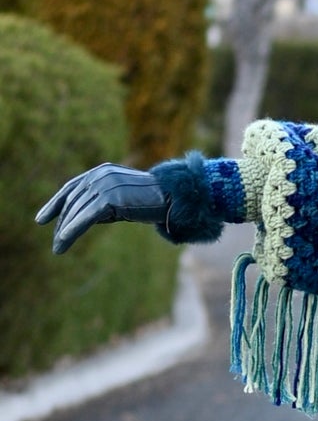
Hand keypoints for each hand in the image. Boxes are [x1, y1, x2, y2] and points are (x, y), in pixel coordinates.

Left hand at [37, 164, 166, 253]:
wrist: (172, 198)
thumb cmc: (151, 201)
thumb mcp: (122, 199)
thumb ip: (102, 204)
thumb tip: (82, 220)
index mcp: (101, 172)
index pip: (71, 188)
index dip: (55, 204)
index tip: (42, 219)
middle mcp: (99, 175)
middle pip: (72, 201)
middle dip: (60, 223)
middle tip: (55, 243)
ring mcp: (104, 185)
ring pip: (77, 211)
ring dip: (64, 231)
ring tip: (58, 248)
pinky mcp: (109, 198)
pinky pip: (86, 217)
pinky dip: (73, 229)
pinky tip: (64, 240)